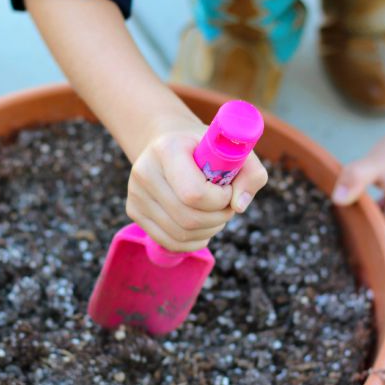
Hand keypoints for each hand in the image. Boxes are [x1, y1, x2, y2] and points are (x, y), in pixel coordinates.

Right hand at [126, 118, 267, 251]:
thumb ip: (251, 173)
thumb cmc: (205, 148)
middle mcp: (145, 171)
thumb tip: (238, 206)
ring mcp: (135, 193)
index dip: (219, 200)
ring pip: (180, 235)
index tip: (227, 189)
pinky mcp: (134, 211)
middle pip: (188, 219)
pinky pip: (169, 242)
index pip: (194, 193)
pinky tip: (202, 226)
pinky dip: (193, 241)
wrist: (169, 143)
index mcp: (167, 149)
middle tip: (226, 205)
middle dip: (218, 218)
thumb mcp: (233, 150)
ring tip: (215, 213)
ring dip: (208, 230)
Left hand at [332, 104, 384, 245]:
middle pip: (379, 246)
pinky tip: (344, 214)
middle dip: (356, 241)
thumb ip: (357, 177)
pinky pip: (376, 226)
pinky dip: (361, 221)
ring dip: (357, 231)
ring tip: (333, 225)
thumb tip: (338, 199)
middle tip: (328, 234)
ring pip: (377, 237)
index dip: (362, 249)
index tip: (337, 244)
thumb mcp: (376, 160)